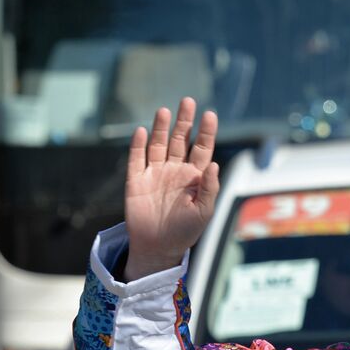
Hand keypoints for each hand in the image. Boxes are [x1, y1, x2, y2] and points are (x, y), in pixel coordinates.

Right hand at [124, 98, 219, 280]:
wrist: (159, 247)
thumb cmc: (186, 231)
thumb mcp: (204, 211)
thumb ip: (209, 188)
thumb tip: (213, 164)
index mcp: (194, 175)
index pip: (202, 148)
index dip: (206, 131)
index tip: (210, 114)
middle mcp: (175, 169)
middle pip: (180, 139)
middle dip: (184, 121)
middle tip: (188, 101)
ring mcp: (155, 173)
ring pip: (157, 144)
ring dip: (160, 128)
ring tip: (164, 111)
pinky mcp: (135, 181)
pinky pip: (136, 159)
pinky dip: (138, 145)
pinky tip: (142, 131)